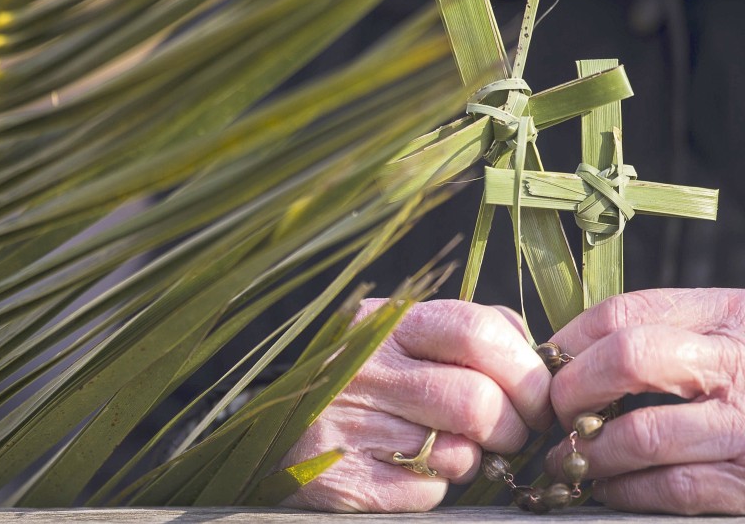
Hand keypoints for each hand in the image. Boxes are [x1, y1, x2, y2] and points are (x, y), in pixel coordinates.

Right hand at [281, 299, 552, 511]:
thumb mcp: (401, 338)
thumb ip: (464, 334)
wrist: (278, 432)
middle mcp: (359, 368)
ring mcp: (345, 426)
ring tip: (453, 448)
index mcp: (383, 323)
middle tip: (511, 434)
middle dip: (514, 427)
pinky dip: (437, 488)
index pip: (476, 330)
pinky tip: (414, 470)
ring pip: (457, 453)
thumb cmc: (365, 382)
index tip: (538, 398)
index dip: (526, 370)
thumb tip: (537, 354)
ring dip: (473, 459)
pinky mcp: (341, 481)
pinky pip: (427, 492)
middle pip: (476, 399)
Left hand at [545, 288, 744, 514]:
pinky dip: (626, 491)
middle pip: (626, 358)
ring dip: (589, 453)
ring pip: (640, 433)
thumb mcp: (725, 330)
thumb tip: (569, 356)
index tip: (541, 368)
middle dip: (572, 390)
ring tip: (567, 460)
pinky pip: (672, 487)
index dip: (567, 342)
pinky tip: (609, 487)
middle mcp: (735, 365)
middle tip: (553, 413)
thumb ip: (661, 332)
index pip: (621, 313)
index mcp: (722, 317)